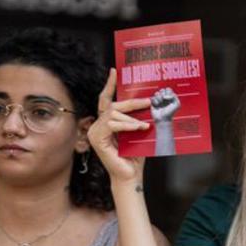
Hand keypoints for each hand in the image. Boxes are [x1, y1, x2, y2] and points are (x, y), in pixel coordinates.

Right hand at [87, 68, 149, 182]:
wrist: (131, 174)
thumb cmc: (136, 155)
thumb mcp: (138, 133)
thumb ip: (138, 118)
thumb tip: (149, 103)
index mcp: (108, 122)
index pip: (106, 100)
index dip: (109, 85)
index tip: (114, 71)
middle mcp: (99, 125)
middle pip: (113, 105)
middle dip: (131, 102)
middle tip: (148, 101)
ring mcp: (96, 131)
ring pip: (113, 114)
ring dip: (132, 118)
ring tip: (145, 125)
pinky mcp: (97, 139)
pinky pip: (112, 125)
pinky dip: (127, 126)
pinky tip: (139, 129)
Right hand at [149, 88, 180, 122]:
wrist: (163, 119)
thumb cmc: (171, 112)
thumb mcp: (177, 104)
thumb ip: (174, 97)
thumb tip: (165, 96)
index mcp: (170, 96)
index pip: (168, 89)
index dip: (168, 93)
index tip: (169, 99)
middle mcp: (164, 97)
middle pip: (162, 90)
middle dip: (163, 95)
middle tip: (165, 101)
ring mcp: (158, 99)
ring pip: (157, 93)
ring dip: (159, 99)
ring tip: (161, 104)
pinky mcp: (153, 102)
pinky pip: (152, 98)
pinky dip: (155, 102)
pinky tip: (157, 106)